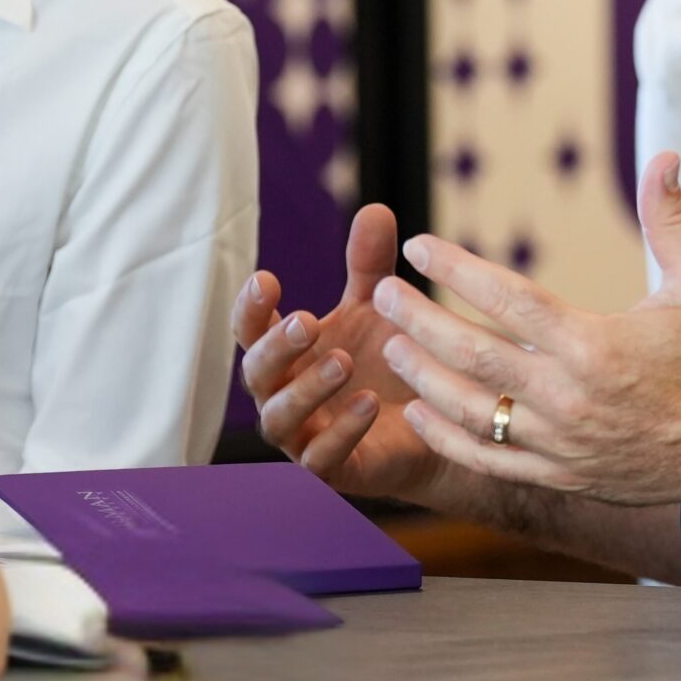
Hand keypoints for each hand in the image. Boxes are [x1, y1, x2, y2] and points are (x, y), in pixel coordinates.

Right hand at [232, 204, 444, 500]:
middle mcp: (284, 394)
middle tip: (307, 321)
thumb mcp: (379, 309)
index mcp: (287, 352)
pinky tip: (368, 404)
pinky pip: (321, 460)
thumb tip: (375, 208)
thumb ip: (370, 266)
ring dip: (307, 388)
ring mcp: (302, 436)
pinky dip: (340, 433)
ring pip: (280, 418)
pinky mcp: (332, 472)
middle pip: (257, 373)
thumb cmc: (388, 363)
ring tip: (344, 361)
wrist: (430, 427)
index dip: (251, 307)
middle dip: (277, 346)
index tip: (266, 279)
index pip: (250, 329)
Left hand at [376, 153, 680, 506]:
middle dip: (421, 322)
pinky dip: (449, 439)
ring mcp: (562, 443)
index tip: (418, 247)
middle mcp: (570, 397)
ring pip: (472, 412)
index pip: (507, 299)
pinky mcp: (564, 476)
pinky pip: (490, 461)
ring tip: (393, 346)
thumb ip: (672, 220)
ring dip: (425, 377)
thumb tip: (666, 155)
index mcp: (595, 344)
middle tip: (384, 294)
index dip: (456, 270)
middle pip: (473, 356)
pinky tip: (420, 414)